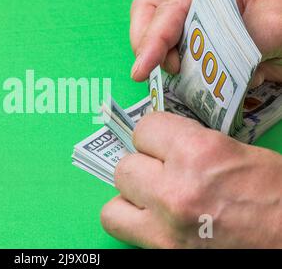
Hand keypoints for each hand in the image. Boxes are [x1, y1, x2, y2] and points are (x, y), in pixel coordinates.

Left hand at [101, 112, 281, 247]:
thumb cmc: (274, 195)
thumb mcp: (236, 151)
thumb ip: (190, 144)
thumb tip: (159, 143)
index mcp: (198, 153)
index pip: (145, 129)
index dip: (155, 136)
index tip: (164, 144)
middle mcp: (175, 189)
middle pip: (125, 167)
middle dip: (143, 167)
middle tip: (163, 173)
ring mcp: (165, 225)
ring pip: (114, 203)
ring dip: (132, 197)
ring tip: (154, 198)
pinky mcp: (162, 250)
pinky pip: (120, 228)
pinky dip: (130, 222)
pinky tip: (153, 218)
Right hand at [130, 0, 281, 86]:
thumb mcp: (269, 26)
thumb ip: (225, 42)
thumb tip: (187, 66)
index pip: (166, 8)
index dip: (150, 42)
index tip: (141, 71)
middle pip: (149, 10)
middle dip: (149, 43)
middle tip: (173, 69)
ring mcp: (196, 5)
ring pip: (157, 27)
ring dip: (164, 55)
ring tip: (190, 72)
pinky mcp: (198, 24)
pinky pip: (173, 43)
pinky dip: (180, 61)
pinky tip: (203, 71)